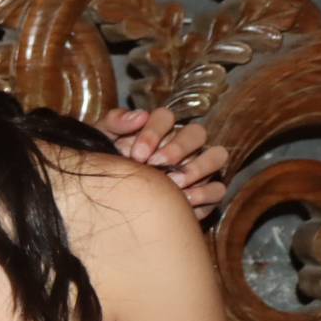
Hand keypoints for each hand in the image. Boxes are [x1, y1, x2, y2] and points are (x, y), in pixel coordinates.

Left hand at [94, 107, 229, 218]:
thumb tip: (140, 116)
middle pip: (197, 133)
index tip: (137, 153)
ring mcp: (197, 168)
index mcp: (157, 130)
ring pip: (217, 156)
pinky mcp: (204, 194)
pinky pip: (218, 189)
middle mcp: (182, 146)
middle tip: (156, 166)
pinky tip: (182, 201)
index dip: (154, 131)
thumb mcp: (102, 142)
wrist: (111, 205)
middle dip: (177, 148)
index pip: (166, 116)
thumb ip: (115, 123)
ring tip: (173, 183)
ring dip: (197, 168)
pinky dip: (204, 194)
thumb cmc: (109, 167)